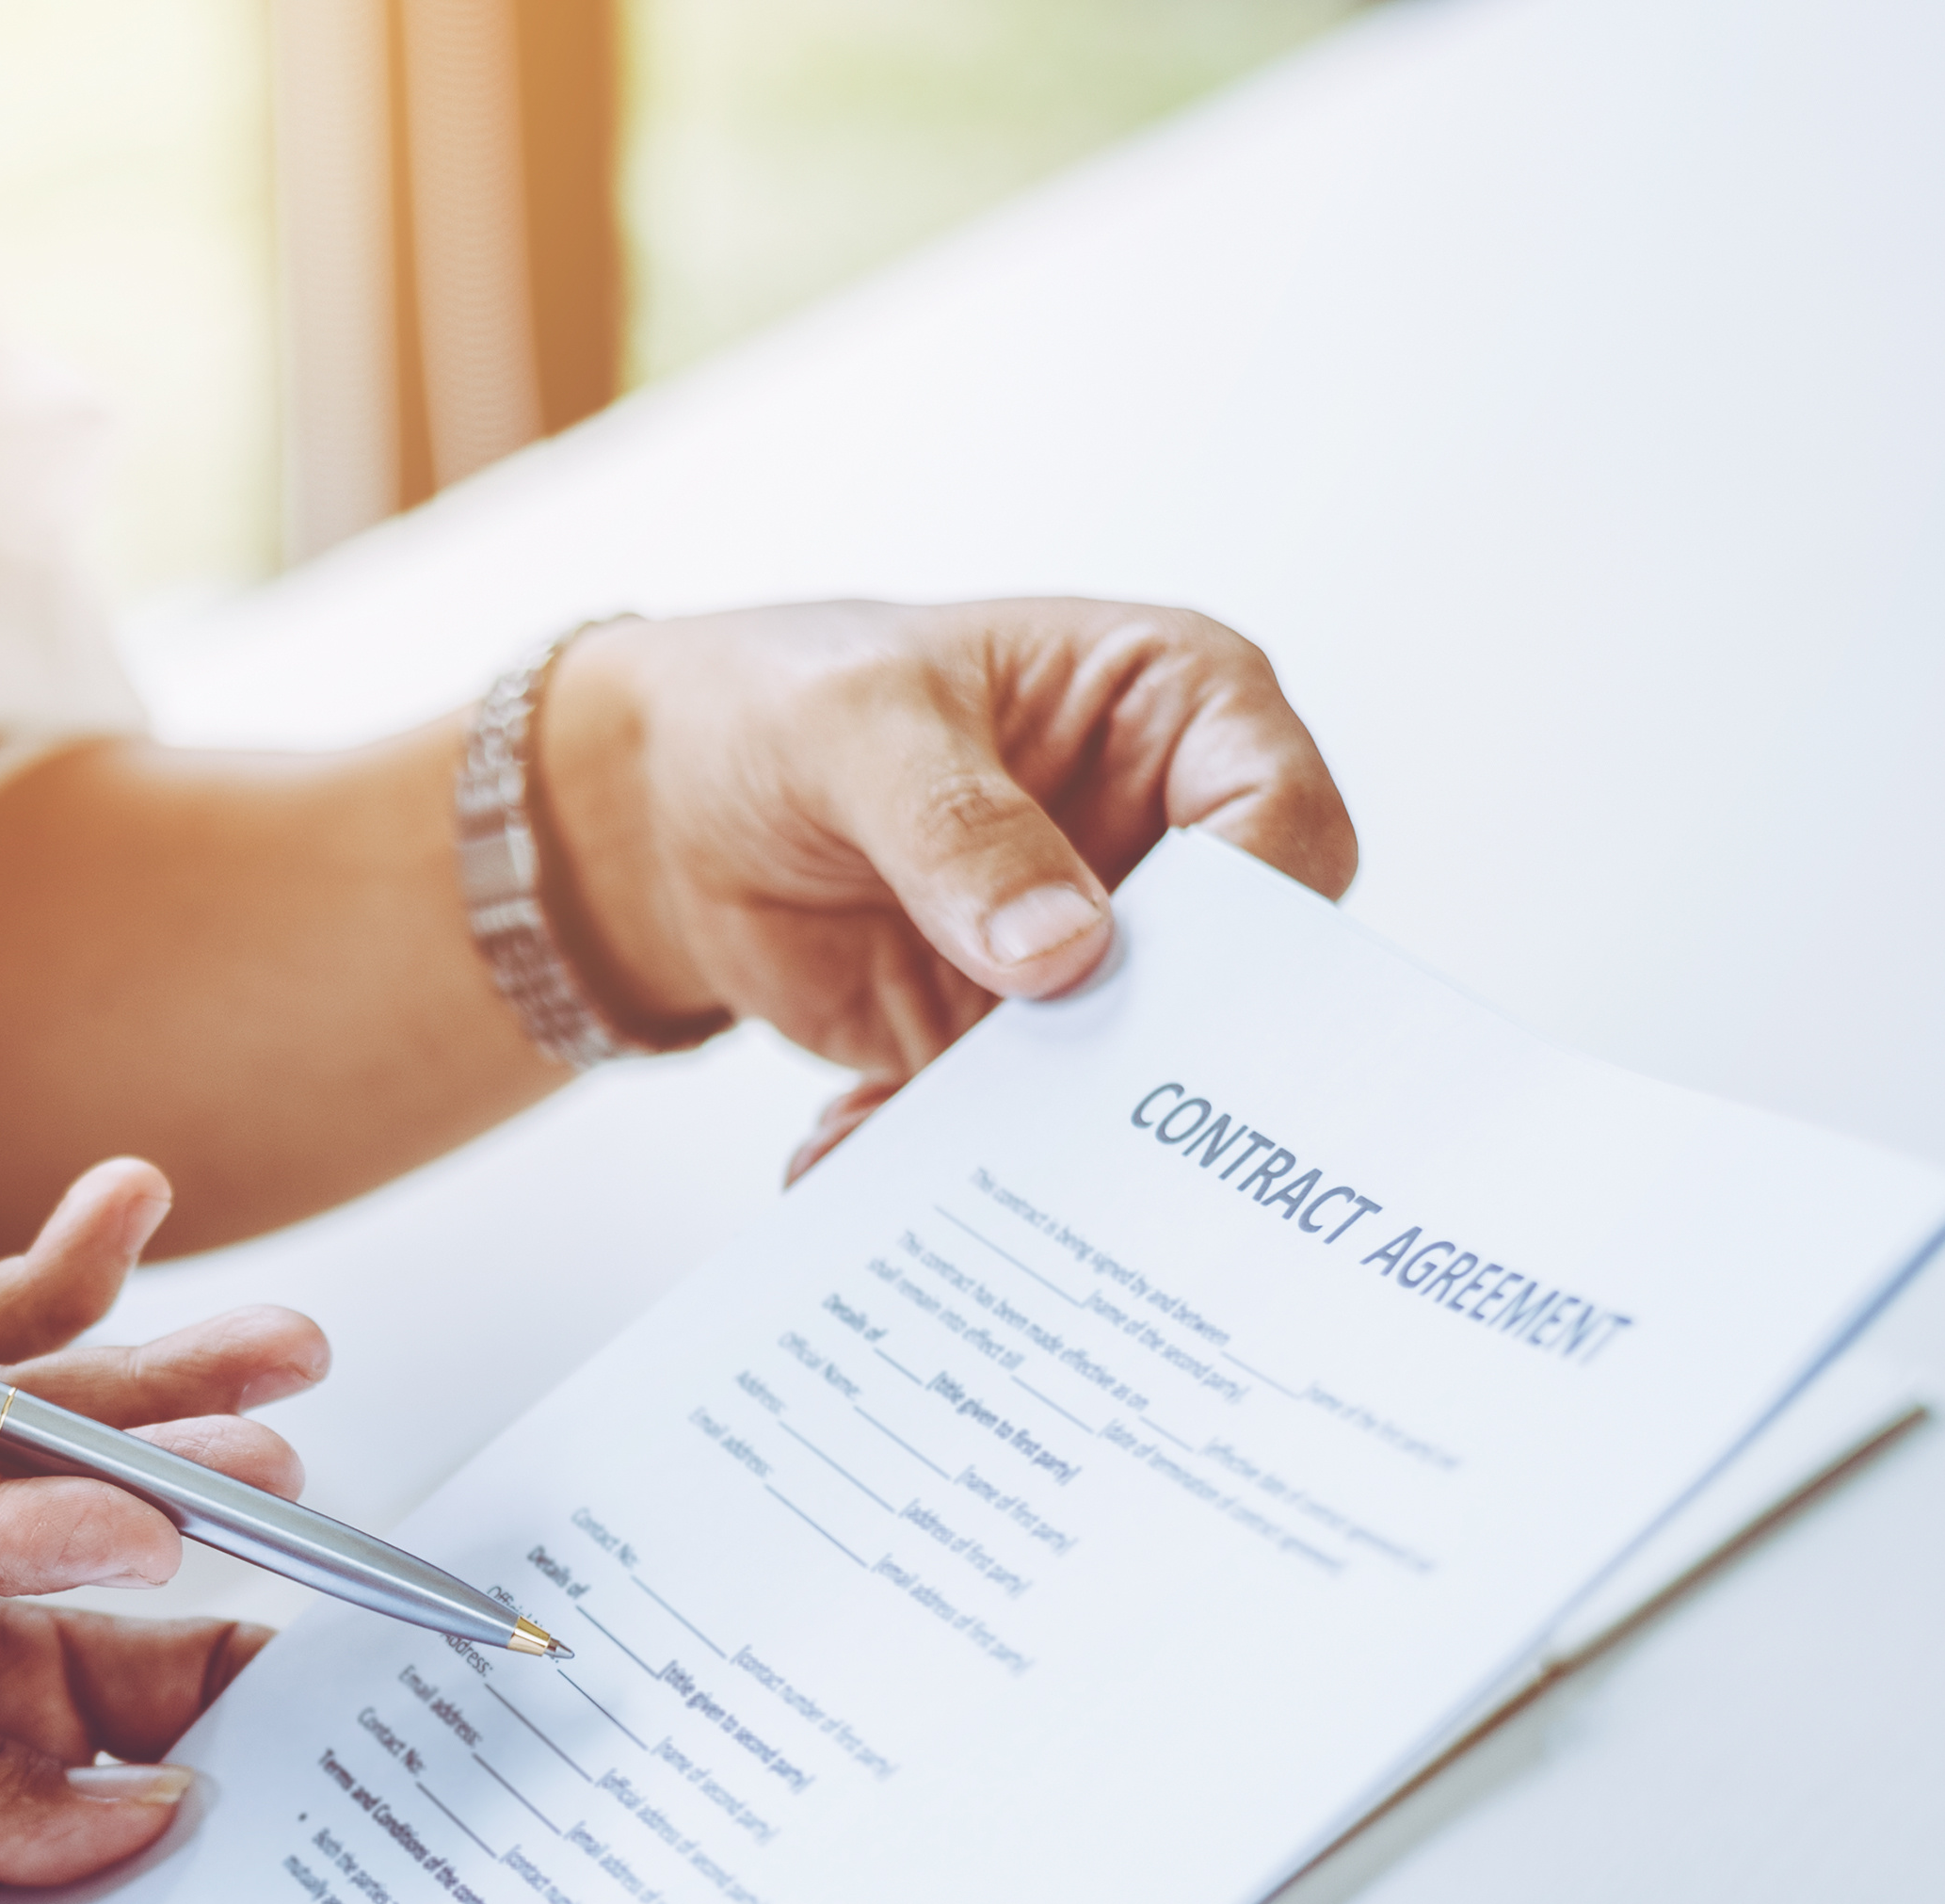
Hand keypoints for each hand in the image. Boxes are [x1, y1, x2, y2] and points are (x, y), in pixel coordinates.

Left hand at [541, 602, 1359, 1184]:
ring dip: (1033, 1129)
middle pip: (1233, 974)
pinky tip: (851, 1149)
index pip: (1278, 816)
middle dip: (1159, 1055)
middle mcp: (1161, 839)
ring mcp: (1094, 953)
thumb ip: (958, 823)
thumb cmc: (780, 704)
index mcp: (1179, 709)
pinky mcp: (1015, 1041)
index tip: (1185, 991)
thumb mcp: (857, 725)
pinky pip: (1014, 1121)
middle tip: (1088, 1124)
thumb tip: (1064, 951)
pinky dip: (938, 1149)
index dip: (1257, 912)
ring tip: (933, 1157)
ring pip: (1123, 1072)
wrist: (666, 804)